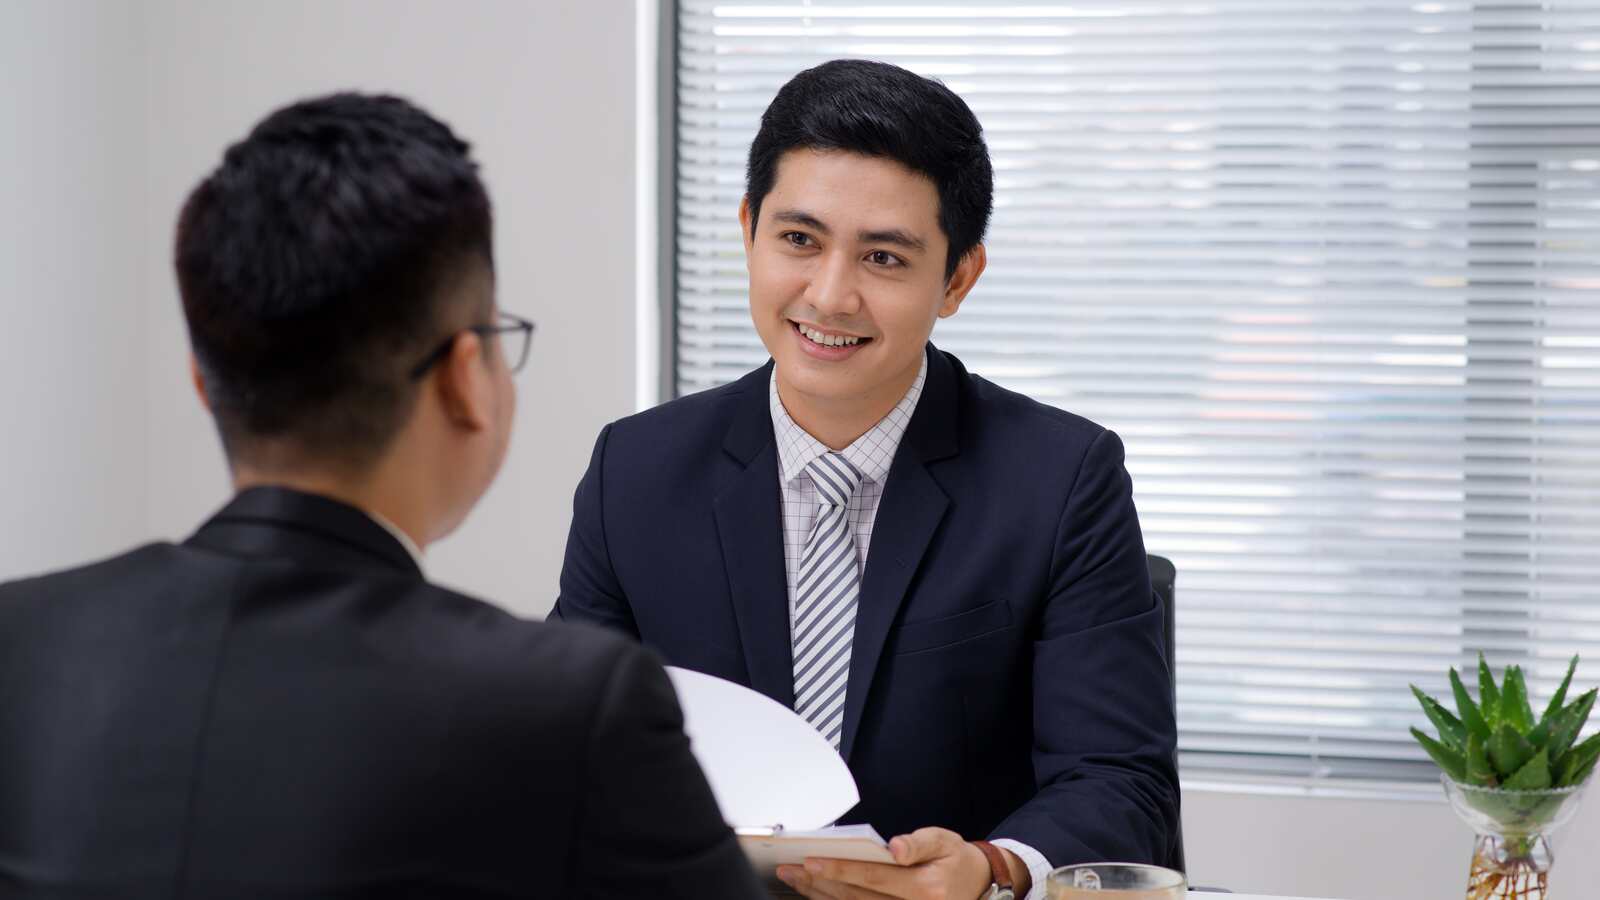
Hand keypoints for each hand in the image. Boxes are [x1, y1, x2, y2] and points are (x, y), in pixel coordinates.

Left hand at [775, 826, 1012, 899]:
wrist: (976, 886)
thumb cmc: (955, 860)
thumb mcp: (944, 841)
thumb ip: (918, 842)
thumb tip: (895, 846)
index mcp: (925, 890)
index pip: (873, 878)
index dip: (840, 870)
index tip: (811, 861)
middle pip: (855, 898)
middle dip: (819, 883)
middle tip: (790, 870)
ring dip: (820, 896)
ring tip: (795, 880)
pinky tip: (815, 894)